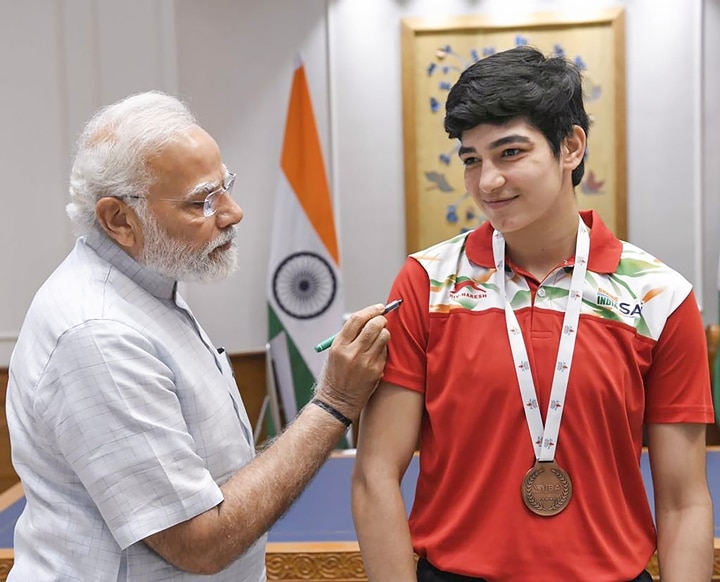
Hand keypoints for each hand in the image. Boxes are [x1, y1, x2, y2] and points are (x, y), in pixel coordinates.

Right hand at [314, 304, 389, 421]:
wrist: (338, 401)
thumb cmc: (337, 374)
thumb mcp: (335, 353)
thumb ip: (349, 336)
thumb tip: (369, 317)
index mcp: (339, 345)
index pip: (357, 319)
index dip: (370, 310)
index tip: (379, 307)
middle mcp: (352, 353)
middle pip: (373, 325)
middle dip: (381, 318)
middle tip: (383, 319)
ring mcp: (365, 362)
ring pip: (384, 336)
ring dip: (385, 332)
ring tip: (380, 336)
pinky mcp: (375, 371)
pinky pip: (385, 351)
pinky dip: (384, 347)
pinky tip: (377, 351)